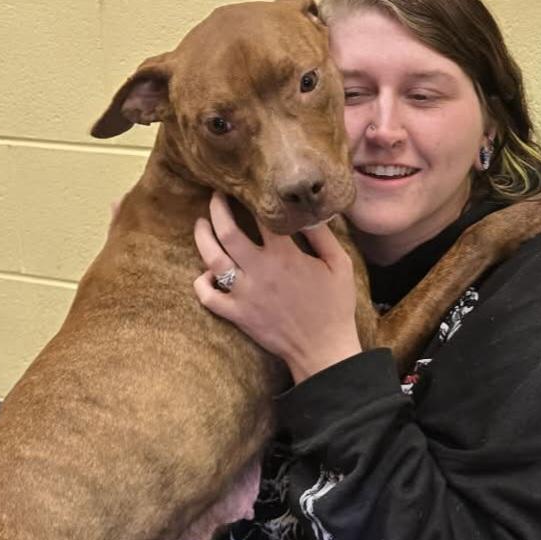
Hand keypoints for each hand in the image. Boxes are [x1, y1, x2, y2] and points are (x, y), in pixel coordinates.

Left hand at [194, 193, 362, 383]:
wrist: (324, 349)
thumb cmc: (335, 306)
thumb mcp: (339, 265)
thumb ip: (323, 235)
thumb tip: (307, 212)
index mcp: (285, 256)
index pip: (261, 217)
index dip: (253, 199)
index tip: (248, 190)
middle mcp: (260, 271)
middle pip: (227, 231)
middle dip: (217, 209)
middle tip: (216, 196)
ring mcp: (244, 294)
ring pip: (212, 259)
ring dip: (202, 237)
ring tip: (201, 225)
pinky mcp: (237, 315)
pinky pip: (208, 296)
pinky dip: (201, 283)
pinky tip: (205, 273)